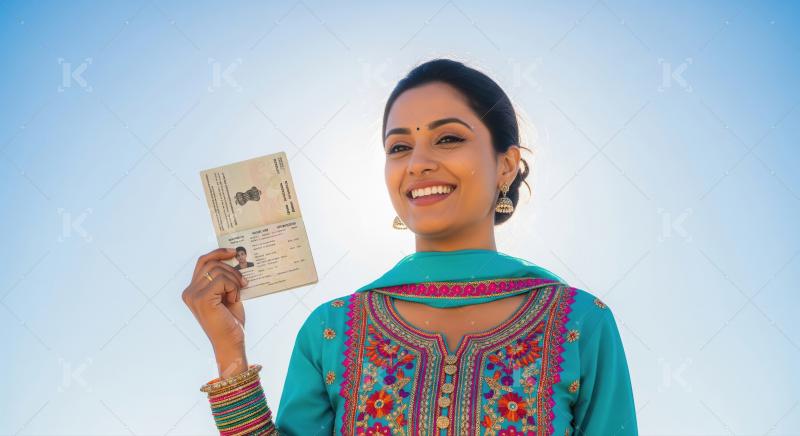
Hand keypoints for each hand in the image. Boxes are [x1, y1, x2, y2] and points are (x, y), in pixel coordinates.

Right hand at [182, 247, 249, 375]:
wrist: (231, 343)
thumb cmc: (230, 321)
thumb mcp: (227, 294)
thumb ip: (225, 278)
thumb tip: (234, 257)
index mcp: (192, 290)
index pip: (203, 262)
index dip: (218, 253)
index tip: (233, 251)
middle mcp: (189, 292)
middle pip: (211, 263)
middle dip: (231, 269)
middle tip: (244, 281)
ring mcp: (193, 295)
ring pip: (218, 270)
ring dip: (234, 280)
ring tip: (238, 293)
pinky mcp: (202, 299)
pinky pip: (222, 280)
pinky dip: (233, 287)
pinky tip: (234, 299)